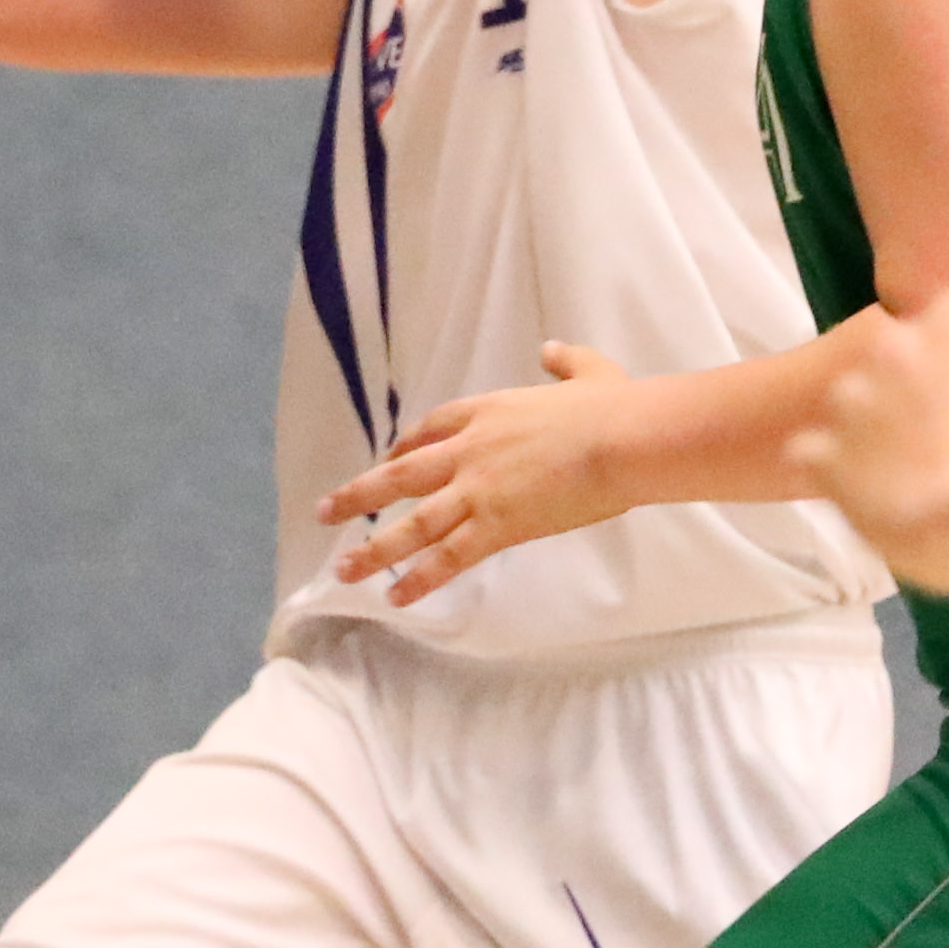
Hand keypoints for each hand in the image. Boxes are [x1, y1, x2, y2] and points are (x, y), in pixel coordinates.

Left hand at [316, 343, 642, 602]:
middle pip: (401, 474)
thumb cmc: (612, 406)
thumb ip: (564, 361)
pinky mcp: (496, 524)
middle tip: (326, 511)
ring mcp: (477, 489)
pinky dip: (419, 579)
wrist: (622, 439)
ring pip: (413, 524)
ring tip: (343, 570)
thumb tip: (551, 350)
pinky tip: (396, 597)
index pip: (428, 430)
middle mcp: (468, 450)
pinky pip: (448, 557)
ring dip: (374, 548)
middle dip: (360, 495)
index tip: (385, 461)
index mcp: (486, 411)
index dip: (401, 448)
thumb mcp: (587, 371)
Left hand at [791, 293, 948, 592]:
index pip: (948, 319)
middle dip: (905, 391)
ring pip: (847, 402)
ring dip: (866, 429)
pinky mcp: (825, 449)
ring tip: (902, 473)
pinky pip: (809, 451)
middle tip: (938, 437)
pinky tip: (866, 493)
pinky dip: (831, 470)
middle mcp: (894, 342)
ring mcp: (854, 395)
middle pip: (888, 356)